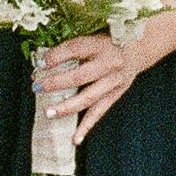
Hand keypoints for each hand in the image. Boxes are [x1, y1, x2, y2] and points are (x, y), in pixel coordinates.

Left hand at [33, 30, 149, 142]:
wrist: (137, 48)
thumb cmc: (107, 40)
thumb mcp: (92, 36)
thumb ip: (71, 47)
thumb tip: (42, 62)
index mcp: (100, 44)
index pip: (75, 49)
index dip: (56, 56)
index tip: (40, 63)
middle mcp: (109, 64)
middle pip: (80, 76)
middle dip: (57, 83)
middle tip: (37, 87)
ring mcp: (114, 82)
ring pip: (88, 98)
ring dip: (67, 107)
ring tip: (49, 113)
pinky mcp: (116, 94)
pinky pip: (99, 112)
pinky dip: (86, 126)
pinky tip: (75, 139)